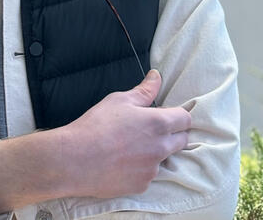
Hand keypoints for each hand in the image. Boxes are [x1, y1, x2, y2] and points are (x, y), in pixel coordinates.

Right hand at [59, 69, 191, 198]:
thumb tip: (157, 77)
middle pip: (182, 140)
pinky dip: (140, 168)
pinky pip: (148, 174)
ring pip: (164, 158)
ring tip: (130, 146)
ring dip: (155, 151)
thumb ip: (144, 90)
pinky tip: (122, 161)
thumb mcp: (120, 100)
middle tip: (152, 129)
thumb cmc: (97, 125)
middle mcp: (161, 148)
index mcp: (158, 123)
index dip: (179, 115)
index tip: (169, 114)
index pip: (186, 119)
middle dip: (174, 133)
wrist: (76, 159)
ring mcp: (152, 169)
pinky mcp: (141, 185)